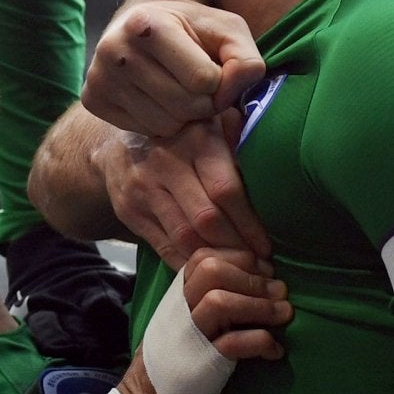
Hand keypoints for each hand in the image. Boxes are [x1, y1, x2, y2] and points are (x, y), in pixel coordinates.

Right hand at [84, 0, 263, 137]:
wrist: (144, 25)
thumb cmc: (193, 29)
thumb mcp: (229, 32)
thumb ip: (245, 60)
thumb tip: (230, 93)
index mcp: (146, 24)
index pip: (204, 79)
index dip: (219, 81)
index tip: (211, 67)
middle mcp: (114, 49)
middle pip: (185, 105)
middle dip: (203, 101)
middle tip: (198, 85)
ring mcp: (98, 76)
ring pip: (166, 124)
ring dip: (185, 115)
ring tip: (179, 89)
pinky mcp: (92, 99)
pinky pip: (145, 131)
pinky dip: (161, 122)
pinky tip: (158, 98)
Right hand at [91, 116, 272, 271]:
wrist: (115, 141)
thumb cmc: (181, 134)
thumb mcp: (212, 122)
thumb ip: (241, 138)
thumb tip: (278, 163)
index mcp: (196, 140)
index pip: (226, 190)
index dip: (249, 223)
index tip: (267, 246)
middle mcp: (167, 163)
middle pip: (206, 219)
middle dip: (236, 247)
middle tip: (258, 266)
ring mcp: (144, 190)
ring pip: (184, 237)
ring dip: (215, 260)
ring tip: (238, 272)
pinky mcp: (129, 212)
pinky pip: (164, 247)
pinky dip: (188, 263)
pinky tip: (208, 270)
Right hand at [181, 246, 289, 361]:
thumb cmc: (190, 353)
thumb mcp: (197, 316)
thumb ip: (221, 292)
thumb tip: (267, 274)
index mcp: (180, 293)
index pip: (205, 258)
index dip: (241, 259)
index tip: (267, 271)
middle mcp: (180, 309)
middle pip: (211, 272)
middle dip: (253, 278)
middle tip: (281, 292)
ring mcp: (188, 335)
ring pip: (218, 302)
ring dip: (260, 305)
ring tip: (284, 314)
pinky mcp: (200, 364)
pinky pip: (232, 343)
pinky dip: (260, 341)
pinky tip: (275, 350)